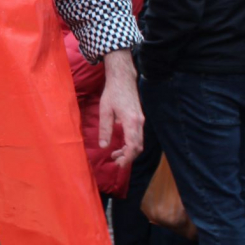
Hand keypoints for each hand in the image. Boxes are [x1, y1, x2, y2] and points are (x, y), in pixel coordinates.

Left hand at [98, 50, 144, 169]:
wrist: (123, 79)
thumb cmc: (112, 93)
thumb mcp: (104, 111)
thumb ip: (105, 129)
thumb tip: (103, 146)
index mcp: (131, 121)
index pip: (133, 145)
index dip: (128, 157)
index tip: (119, 164)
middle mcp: (139, 122)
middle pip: (138, 146)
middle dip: (128, 157)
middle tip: (116, 162)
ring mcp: (141, 120)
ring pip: (139, 142)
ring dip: (129, 151)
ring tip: (115, 155)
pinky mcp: (139, 118)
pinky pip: (138, 136)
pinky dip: (131, 144)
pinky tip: (121, 145)